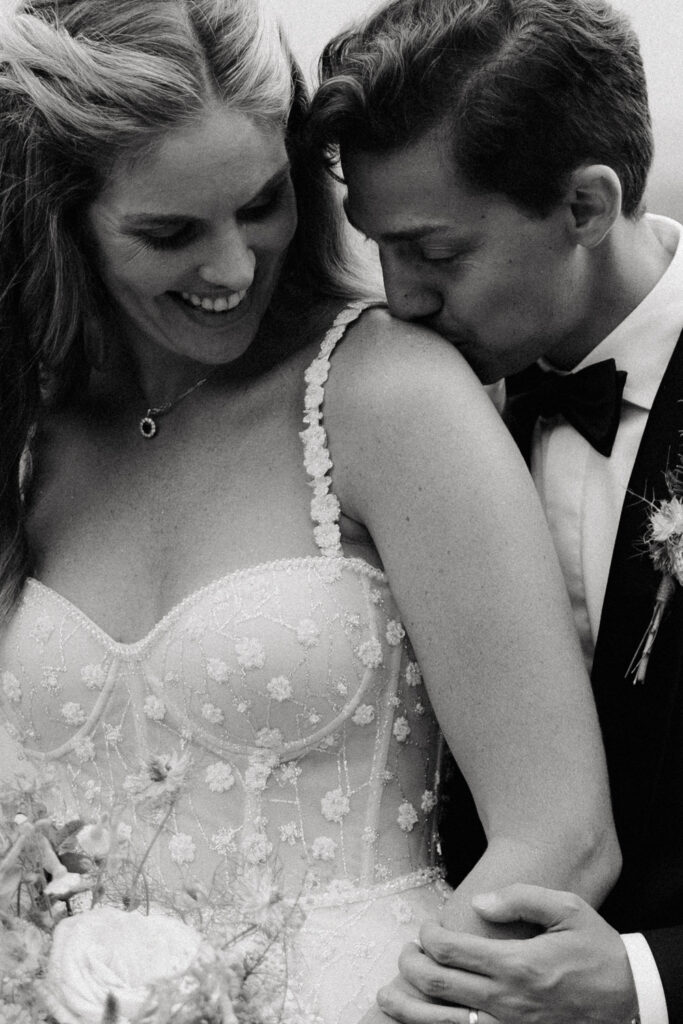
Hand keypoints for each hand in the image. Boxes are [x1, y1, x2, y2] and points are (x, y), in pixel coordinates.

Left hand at [377, 884, 638, 1023]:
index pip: (451, 950)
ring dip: (407, 1009)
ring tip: (388, 995)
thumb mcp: (568, 909)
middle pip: (437, 985)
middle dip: (410, 966)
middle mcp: (507, 1000)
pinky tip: (420, 1020)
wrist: (630, 998)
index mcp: (516, 963)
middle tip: (405, 954)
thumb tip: (477, 903)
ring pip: (442, 1023)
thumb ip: (520, 898)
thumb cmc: (596, 949)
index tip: (425, 928)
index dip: (427, 936)